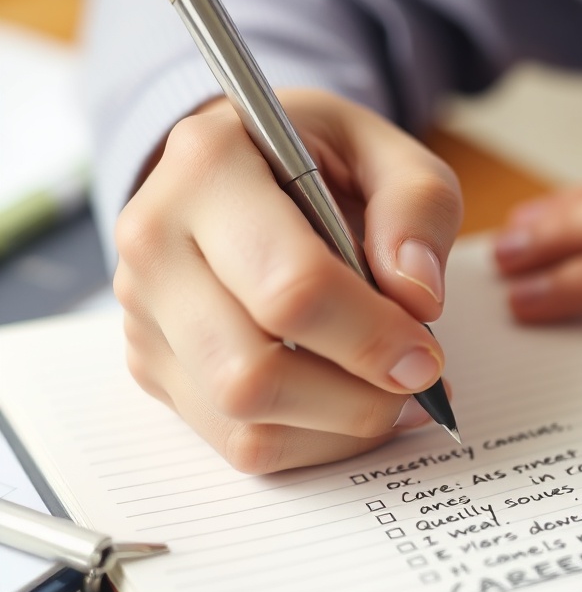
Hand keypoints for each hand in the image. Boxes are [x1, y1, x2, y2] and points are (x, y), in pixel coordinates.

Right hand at [113, 89, 461, 471]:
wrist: (245, 167)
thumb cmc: (320, 158)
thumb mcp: (386, 151)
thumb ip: (417, 207)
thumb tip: (418, 298)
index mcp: (210, 166)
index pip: (289, 286)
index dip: (372, 337)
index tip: (426, 356)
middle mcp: (156, 241)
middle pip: (250, 372)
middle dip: (355, 397)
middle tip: (418, 382)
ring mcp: (144, 311)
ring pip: (242, 420)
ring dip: (339, 426)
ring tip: (395, 397)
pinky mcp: (153, 364)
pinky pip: (236, 439)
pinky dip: (313, 440)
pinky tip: (353, 405)